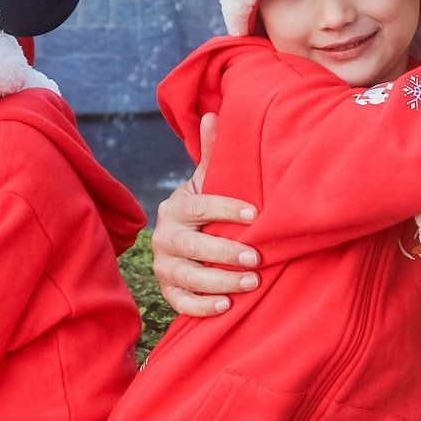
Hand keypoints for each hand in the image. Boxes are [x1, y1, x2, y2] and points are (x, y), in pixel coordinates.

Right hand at [151, 113, 261, 318]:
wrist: (185, 240)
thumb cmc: (206, 208)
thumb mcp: (208, 181)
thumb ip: (212, 153)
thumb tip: (214, 113)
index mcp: (176, 207)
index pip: (199, 207)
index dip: (225, 210)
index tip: (255, 215)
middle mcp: (164, 236)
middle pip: (191, 246)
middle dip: (223, 252)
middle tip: (256, 257)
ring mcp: (164, 266)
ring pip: (187, 277)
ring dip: (219, 282)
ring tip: (251, 283)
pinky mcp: (168, 290)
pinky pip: (181, 303)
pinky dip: (202, 307)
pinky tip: (227, 306)